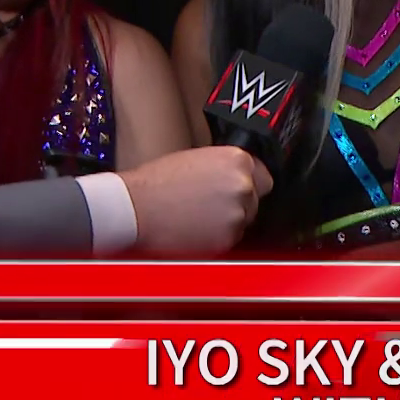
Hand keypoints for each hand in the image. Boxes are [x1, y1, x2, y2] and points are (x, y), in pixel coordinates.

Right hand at [119, 146, 272, 256]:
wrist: (136, 208)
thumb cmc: (156, 183)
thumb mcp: (196, 159)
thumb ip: (222, 168)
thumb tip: (233, 177)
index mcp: (237, 161)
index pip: (263, 176)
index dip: (248, 184)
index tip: (235, 190)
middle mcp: (242, 186)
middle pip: (254, 200)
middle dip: (237, 204)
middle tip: (210, 206)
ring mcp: (237, 214)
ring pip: (243, 221)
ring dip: (227, 222)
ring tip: (197, 218)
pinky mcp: (226, 239)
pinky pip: (230, 240)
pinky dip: (217, 238)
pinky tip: (195, 230)